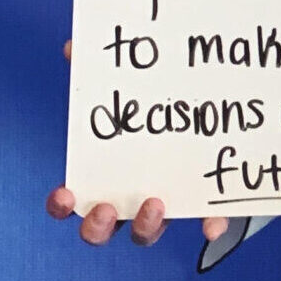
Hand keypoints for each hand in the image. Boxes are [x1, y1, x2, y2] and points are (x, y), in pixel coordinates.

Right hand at [49, 39, 227, 247]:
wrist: (217, 112)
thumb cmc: (159, 106)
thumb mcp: (133, 88)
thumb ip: (102, 73)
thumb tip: (75, 47)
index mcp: (107, 174)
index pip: (76, 201)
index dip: (63, 206)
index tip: (65, 195)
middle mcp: (130, 197)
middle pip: (104, 229)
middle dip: (98, 226)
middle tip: (106, 209)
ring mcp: (167, 206)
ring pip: (147, 233)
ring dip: (145, 225)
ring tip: (155, 203)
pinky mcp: (206, 204)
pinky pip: (206, 222)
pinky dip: (209, 225)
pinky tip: (210, 224)